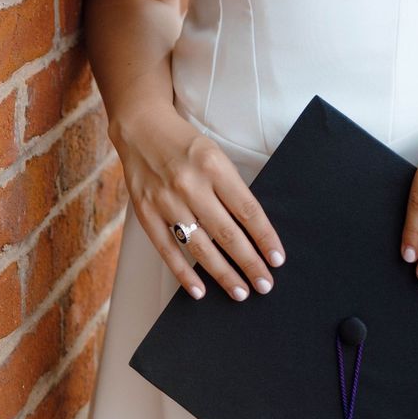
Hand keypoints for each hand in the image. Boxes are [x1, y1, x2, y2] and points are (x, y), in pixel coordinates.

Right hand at [113, 106, 284, 302]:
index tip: (277, 259)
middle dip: (249, 263)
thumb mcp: (215, 155)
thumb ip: (230, 188)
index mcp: (214, 166)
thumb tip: (252, 230)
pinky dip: (184, 274)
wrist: (140, 127)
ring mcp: (166, 201)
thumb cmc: (185, 144)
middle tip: (265, 285)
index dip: (264, 238)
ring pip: (200, 247)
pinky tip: (200, 290)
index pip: (247, 210)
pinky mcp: (146, 213)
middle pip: (227, 233)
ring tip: (240, 291)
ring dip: (223, 273)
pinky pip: (168, 250)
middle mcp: (190, 184)